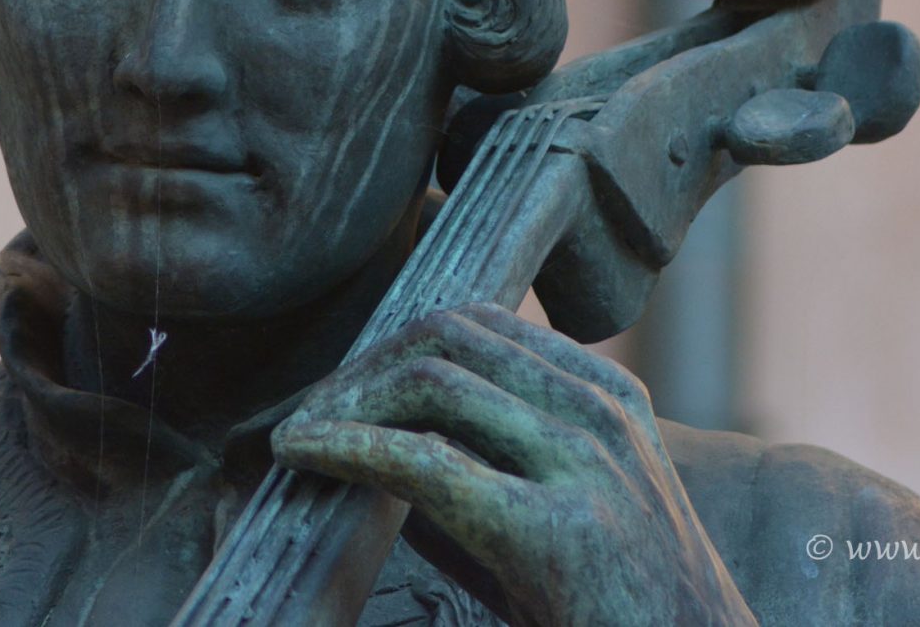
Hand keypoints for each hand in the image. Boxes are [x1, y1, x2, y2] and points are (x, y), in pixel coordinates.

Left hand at [271, 304, 758, 626]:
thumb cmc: (623, 619)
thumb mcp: (571, 520)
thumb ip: (489, 475)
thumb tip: (375, 451)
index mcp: (610, 399)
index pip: (481, 322)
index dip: (395, 344)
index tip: (342, 389)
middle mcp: (600, 414)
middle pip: (448, 336)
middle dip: (362, 368)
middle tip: (305, 415)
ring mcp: (585, 466)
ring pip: (433, 381)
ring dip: (345, 402)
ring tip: (296, 437)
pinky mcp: (555, 532)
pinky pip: (427, 462)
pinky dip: (349, 448)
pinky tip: (303, 455)